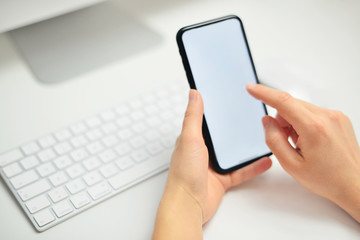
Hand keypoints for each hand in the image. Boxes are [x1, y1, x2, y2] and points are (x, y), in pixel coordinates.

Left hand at [153, 90, 271, 239]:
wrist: (189, 205)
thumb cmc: (184, 174)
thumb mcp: (190, 139)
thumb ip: (193, 116)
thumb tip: (194, 93)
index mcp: (193, 139)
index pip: (206, 119)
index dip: (217, 109)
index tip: (229, 98)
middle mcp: (203, 151)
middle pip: (222, 136)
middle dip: (235, 127)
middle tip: (251, 115)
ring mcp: (213, 165)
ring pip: (234, 153)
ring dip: (246, 146)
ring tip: (261, 135)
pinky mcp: (222, 179)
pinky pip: (241, 171)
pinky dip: (253, 167)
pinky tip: (265, 160)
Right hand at [246, 83, 359, 221]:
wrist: (355, 185)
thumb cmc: (327, 179)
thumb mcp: (291, 165)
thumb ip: (274, 140)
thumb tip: (267, 120)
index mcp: (314, 128)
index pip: (283, 102)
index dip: (263, 93)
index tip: (250, 87)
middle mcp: (327, 117)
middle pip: (290, 105)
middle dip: (282, 120)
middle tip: (288, 142)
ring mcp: (335, 116)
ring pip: (300, 108)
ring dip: (294, 122)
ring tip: (303, 145)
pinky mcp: (339, 118)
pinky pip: (312, 112)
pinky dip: (305, 123)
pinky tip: (311, 141)